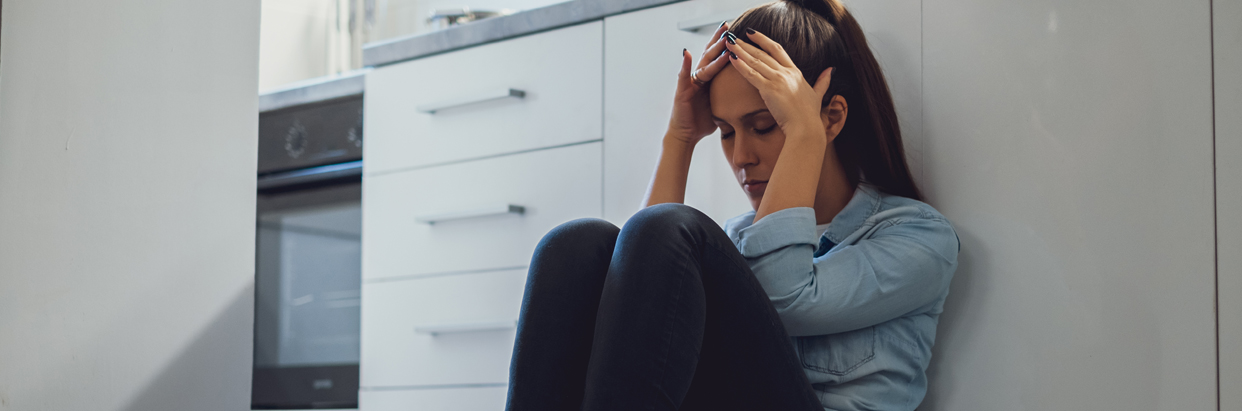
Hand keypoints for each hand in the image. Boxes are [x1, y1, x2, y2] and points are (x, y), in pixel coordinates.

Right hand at [666, 22, 733, 145]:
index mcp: (708, 81)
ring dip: (712, 50)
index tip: (736, 35)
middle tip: (728, 27)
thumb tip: (748, 100)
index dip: (726, 48)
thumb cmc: (700, 123)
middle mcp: (698, 78)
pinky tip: (686, 53)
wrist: (685, 136)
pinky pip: (683, 76)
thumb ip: (728, 99)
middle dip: (720, 41)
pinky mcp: (682, 91)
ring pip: (703, 63)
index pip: (718, 60)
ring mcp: (689, 83)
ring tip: (720, 38)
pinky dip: (685, 64)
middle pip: (710, 56)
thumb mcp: (719, 108)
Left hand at [723, 29, 834, 140]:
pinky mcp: (769, 90)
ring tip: (729, 44)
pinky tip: (731, 59)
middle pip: (763, 53)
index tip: (752, 33)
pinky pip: (752, 75)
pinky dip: (741, 66)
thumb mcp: (818, 94)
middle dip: (747, 44)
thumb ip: (823, 81)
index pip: (777, 49)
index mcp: (795, 72)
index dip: (763, 40)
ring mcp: (778, 80)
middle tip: (734, 37)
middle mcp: (786, 73)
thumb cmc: (810, 115)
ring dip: (740, 51)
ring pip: (755, 61)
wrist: (806, 127)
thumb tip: (831, 70)